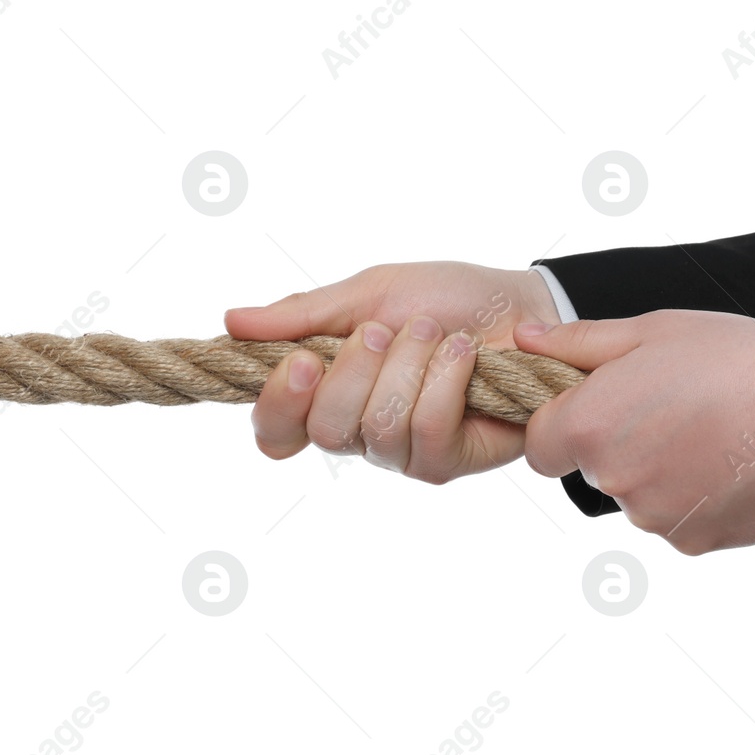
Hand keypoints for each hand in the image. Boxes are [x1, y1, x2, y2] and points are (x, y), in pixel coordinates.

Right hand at [224, 262, 561, 481]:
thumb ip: (303, 315)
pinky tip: (463, 355)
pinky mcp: (443, 461)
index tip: (303, 359)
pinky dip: (445, 379)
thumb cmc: (445, 299)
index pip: (275, 429)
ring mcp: (399, 452)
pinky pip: (425, 428)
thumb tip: (232, 320)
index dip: (278, 403)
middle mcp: (356, 430)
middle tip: (385, 330)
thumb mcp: (369, 293)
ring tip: (435, 333)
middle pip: (324, 428)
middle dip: (357, 367)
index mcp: (326, 390)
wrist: (522, 307)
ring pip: (376, 426)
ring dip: (409, 365)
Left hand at [513, 310, 754, 554]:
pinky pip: (677, 520)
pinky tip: (728, 463)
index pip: (539, 445)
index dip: (564, 424)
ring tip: (710, 432)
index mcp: (590, 425)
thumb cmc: (733, 360)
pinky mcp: (693, 541)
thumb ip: (579, 343)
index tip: (602, 404)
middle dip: (618, 442)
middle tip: (672, 407)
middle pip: (591, 468)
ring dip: (659, 471)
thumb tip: (525, 340)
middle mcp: (612, 479)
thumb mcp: (652, 331)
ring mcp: (653, 516)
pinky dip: (694, 498)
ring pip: (636, 496)